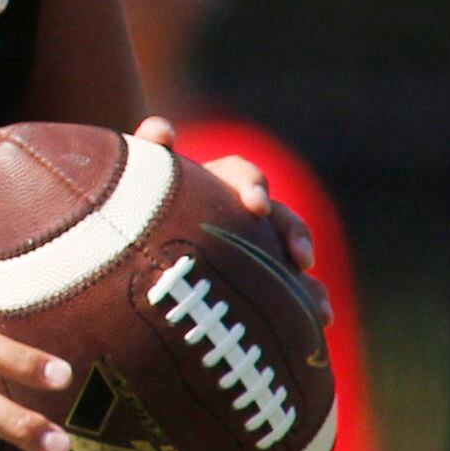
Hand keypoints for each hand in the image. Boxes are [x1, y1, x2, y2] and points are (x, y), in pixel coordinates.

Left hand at [135, 116, 333, 327]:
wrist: (128, 233)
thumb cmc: (133, 198)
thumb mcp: (138, 173)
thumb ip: (149, 147)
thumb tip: (163, 130)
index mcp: (214, 183)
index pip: (241, 176)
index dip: (254, 187)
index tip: (257, 207)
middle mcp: (239, 211)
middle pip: (279, 216)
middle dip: (294, 235)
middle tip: (300, 259)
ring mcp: (250, 242)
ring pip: (290, 252)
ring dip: (307, 276)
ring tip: (319, 303)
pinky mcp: (254, 275)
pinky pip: (288, 286)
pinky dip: (308, 300)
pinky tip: (321, 321)